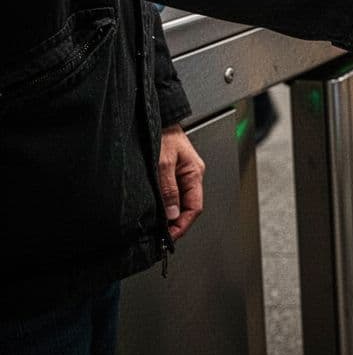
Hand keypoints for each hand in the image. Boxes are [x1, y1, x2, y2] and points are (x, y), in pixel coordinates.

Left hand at [158, 125, 204, 241]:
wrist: (156, 117)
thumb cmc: (161, 133)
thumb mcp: (163, 162)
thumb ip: (168, 188)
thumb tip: (171, 213)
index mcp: (195, 173)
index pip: (194, 206)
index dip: (183, 224)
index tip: (171, 237)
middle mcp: (191, 175)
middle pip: (188, 206)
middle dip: (177, 224)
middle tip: (162, 237)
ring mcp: (182, 174)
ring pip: (180, 201)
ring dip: (170, 215)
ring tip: (158, 228)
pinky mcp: (171, 173)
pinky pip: (172, 194)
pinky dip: (166, 206)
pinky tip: (157, 211)